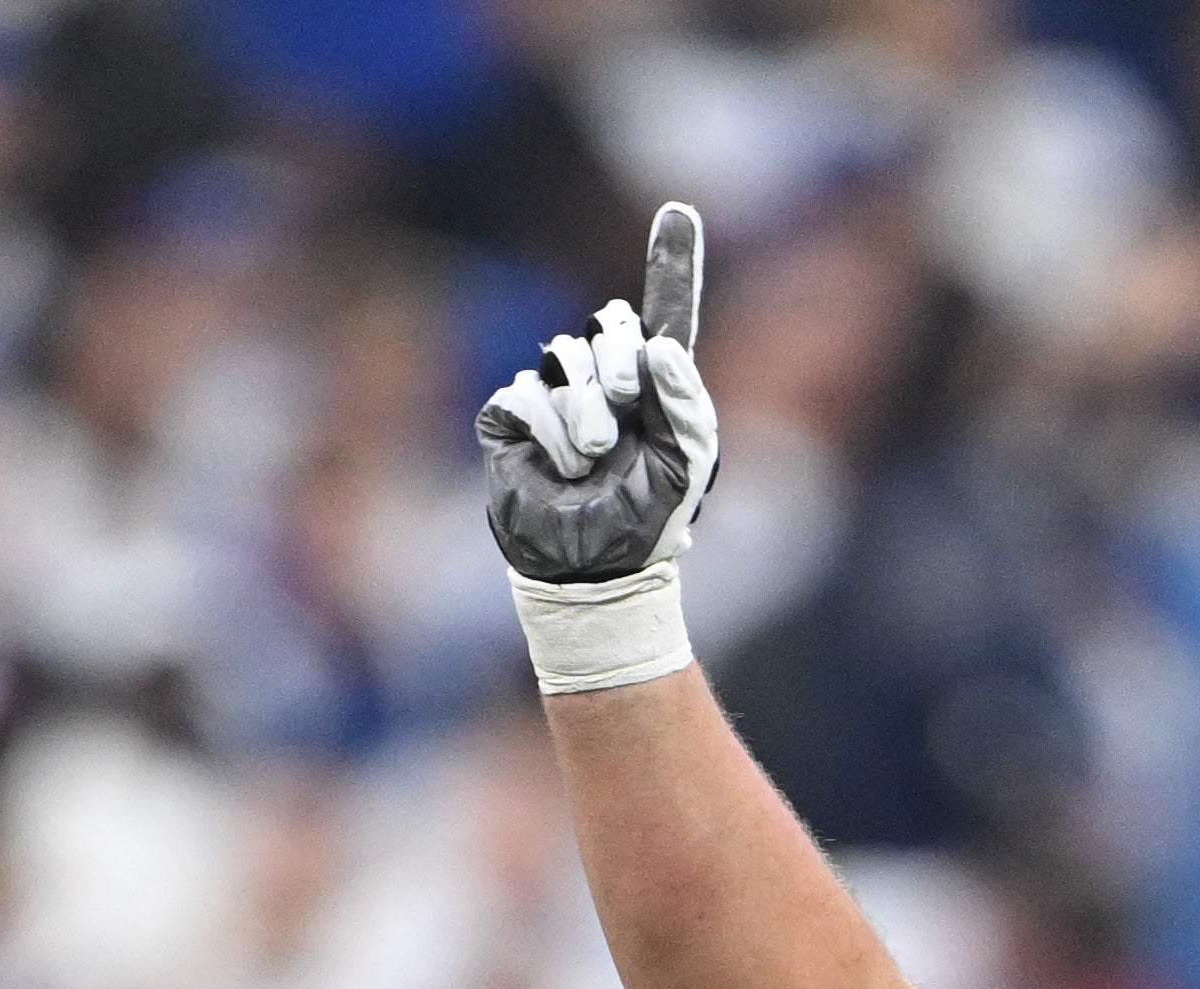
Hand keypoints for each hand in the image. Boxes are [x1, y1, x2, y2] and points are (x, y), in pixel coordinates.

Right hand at [478, 204, 719, 691]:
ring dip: (585, 408)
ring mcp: (555, 395)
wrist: (594, 569)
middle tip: (625, 401)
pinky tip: (563, 465)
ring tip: (594, 455)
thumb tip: (663, 348)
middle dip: (617, 358)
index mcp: (655, 385)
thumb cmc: (649, 524)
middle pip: (606, 323)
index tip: (679, 208)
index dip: (672, 260)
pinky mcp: (512, 417)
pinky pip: (526, 393)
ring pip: (562, 356)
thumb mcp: (688, 465)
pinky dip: (550, 429)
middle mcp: (604, 380)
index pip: (662, 312)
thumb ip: (688, 404)